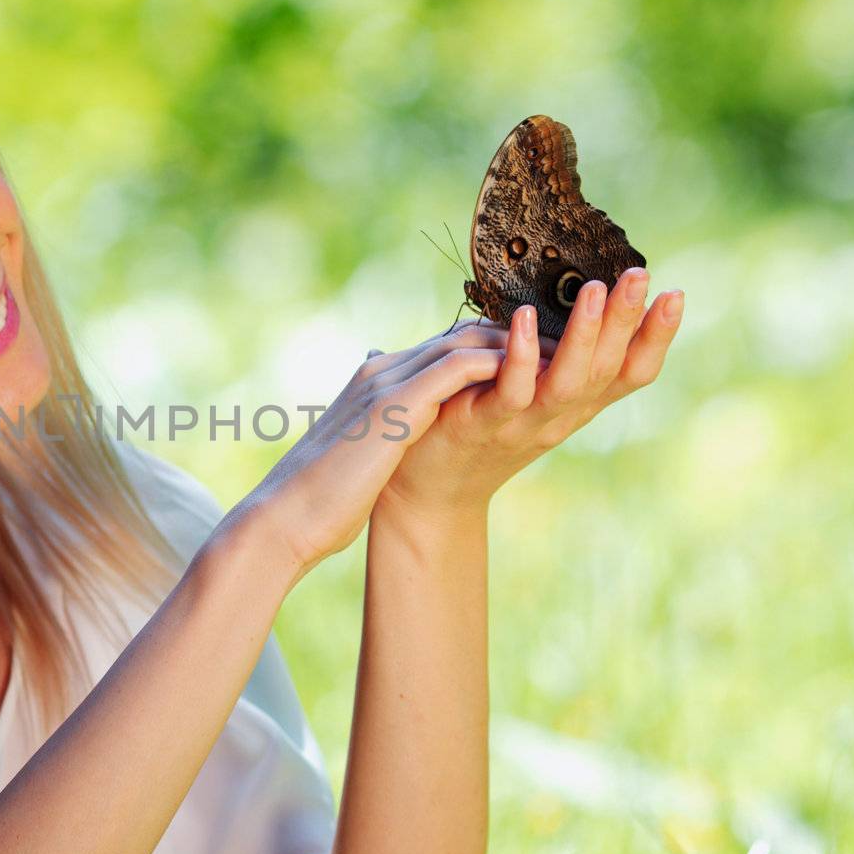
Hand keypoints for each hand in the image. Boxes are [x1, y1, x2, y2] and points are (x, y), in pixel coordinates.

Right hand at [235, 321, 556, 584]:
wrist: (284, 520)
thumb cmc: (318, 503)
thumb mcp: (359, 460)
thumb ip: (382, 438)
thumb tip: (396, 444)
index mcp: (373, 382)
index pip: (442, 346)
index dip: (493, 346)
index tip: (538, 356)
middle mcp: (380, 370)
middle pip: (460, 333)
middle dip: (516, 335)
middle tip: (569, 344)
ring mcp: (385, 382)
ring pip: (465, 341)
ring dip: (518, 343)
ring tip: (566, 352)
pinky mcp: (394, 404)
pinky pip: (458, 367)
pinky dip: (500, 363)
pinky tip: (536, 373)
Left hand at [373, 267, 683, 520]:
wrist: (431, 487)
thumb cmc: (479, 422)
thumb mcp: (530, 390)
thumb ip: (552, 355)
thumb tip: (575, 297)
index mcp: (576, 403)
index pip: (630, 372)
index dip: (655, 338)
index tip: (675, 295)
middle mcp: (561, 415)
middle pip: (607, 370)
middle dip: (627, 321)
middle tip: (640, 274)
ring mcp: (525, 423)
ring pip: (568, 382)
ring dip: (584, 335)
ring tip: (595, 290)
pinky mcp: (484, 424)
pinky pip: (511, 391)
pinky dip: (520, 354)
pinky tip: (521, 317)